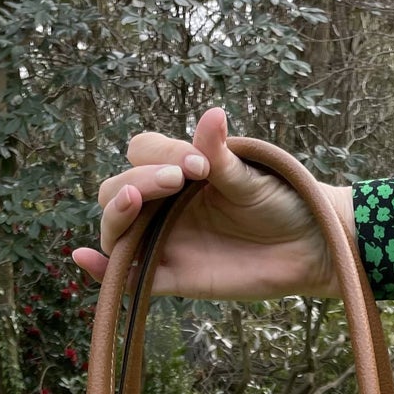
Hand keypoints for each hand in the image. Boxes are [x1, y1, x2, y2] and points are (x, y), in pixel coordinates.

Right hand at [70, 106, 353, 300]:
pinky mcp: (172, 278)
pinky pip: (129, 278)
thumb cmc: (283, 200)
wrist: (311, 246)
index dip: (160, 154)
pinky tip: (83, 257)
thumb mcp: (252, 175)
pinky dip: (102, 270)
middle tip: (177, 180)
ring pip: (117, 231)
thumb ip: (224, 156)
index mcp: (179, 170)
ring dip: (116, 215)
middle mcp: (164, 205)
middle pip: (117, 189)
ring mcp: (164, 242)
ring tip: (132, 200)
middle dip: (137, 181)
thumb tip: (212, 115)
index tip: (198, 164)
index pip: (143, 152)